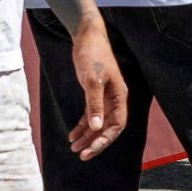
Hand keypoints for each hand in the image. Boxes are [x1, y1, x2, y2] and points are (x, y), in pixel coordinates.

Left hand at [65, 16, 128, 159]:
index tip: (91, 150)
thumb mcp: (92, 80)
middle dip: (95, 142)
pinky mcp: (94, 93)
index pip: (116, 125)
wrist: (87, 36)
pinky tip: (72, 134)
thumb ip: (94, 104)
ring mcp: (105, 96)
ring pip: (97, 122)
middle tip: (81, 155)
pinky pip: (90, 114)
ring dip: (87, 136)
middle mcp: (114, 99)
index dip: (105, 139)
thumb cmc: (92, 55)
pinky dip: (82, 125)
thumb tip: (96, 127)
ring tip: (73, 147)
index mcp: (119, 96)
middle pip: (108, 127)